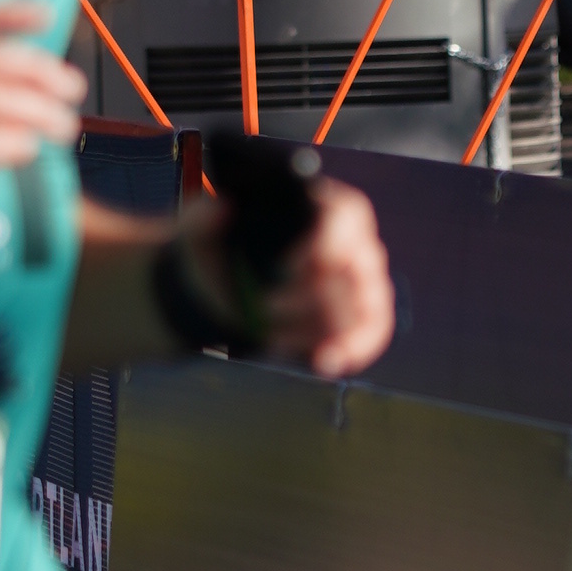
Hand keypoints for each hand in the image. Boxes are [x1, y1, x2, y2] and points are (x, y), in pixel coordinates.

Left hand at [176, 170, 396, 378]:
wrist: (225, 294)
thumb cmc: (222, 253)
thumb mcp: (201, 233)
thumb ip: (201, 219)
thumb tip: (218, 208)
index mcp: (320, 209)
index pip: (347, 215)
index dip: (327, 240)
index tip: (287, 266)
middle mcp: (350, 243)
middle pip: (362, 265)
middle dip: (314, 294)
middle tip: (265, 304)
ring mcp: (359, 282)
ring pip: (368, 305)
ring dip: (325, 326)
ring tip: (279, 335)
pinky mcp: (357, 318)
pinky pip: (370, 333)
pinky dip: (351, 349)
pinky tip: (324, 362)